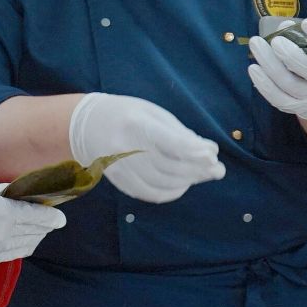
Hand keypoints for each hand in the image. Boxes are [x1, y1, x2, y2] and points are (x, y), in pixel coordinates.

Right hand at [0, 172, 65, 262]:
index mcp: (4, 214)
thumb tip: (25, 196)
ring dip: (32, 239)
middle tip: (47, 221)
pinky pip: (7, 255)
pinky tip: (16, 240)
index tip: (60, 218)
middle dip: (44, 228)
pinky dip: (16, 248)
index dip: (52, 218)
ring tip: (34, 231)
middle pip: (34, 235)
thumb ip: (9, 194)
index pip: (38, 219)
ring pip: (23, 248)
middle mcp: (1, 235)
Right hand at [69, 92, 225, 203]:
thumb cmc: (128, 114)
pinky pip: (149, 193)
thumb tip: (209, 152)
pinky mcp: (119, 180)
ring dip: (188, 182)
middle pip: (169, 166)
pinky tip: (183, 185)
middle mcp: (125, 147)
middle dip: (198, 170)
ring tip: (203, 175)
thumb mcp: (154, 113)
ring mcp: (120, 167)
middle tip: (218, 169)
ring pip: (162, 183)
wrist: (88, 125)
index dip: (193, 151)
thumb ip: (180, 132)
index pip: (169, 142)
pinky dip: (171, 192)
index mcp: (136, 124)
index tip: (212, 155)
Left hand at [246, 18, 306, 121]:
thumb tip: (284, 26)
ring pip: (292, 85)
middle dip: (293, 57)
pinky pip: (279, 99)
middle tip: (276, 41)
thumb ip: (300, 31)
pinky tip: (254, 68)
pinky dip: (264, 85)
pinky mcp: (295, 105)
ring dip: (271, 66)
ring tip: (257, 45)